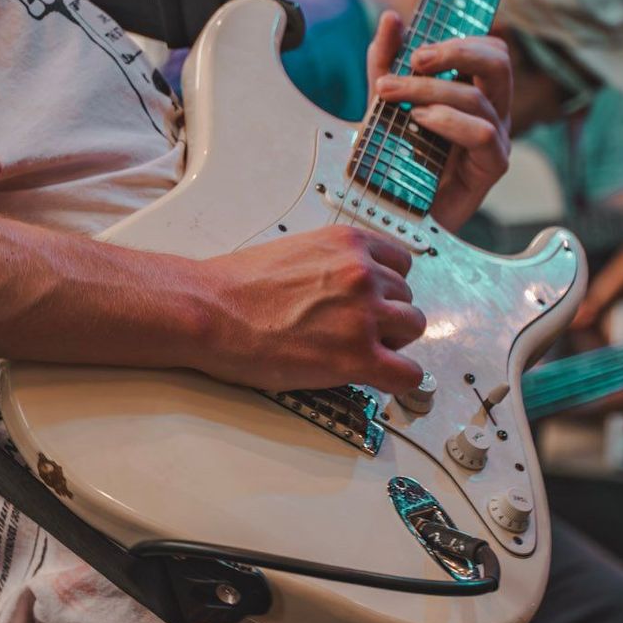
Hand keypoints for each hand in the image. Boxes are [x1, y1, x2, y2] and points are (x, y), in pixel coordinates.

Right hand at [195, 226, 426, 393]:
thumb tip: (343, 285)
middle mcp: (363, 273)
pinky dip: (398, 378)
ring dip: (391, 342)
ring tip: (357, 351)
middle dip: (386, 316)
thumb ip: (332, 264)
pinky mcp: (357, 356)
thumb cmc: (237, 286)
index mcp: (348, 243)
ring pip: (412, 329)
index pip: (400, 264)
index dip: (387, 287)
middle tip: (355, 332)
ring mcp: (364, 315)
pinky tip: (380, 378)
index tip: (375, 301)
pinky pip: (408, 373)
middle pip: (406, 297)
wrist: (211, 311)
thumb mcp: (297, 251)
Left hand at [365, 11, 511, 231]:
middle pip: (499, 61)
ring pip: (478, 98)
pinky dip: (449, 121)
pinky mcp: (492, 167)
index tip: (414, 48)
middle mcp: (493, 111)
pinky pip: (482, 133)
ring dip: (431, 91)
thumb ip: (385, 62)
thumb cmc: (395, 158)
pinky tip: (419, 122)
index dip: (459, 39)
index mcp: (476, 90)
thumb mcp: (384, 103)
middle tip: (415, 59)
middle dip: (457, 52)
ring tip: (396, 97)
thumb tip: (391, 19)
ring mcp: (497, 138)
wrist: (392, 213)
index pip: (489, 49)